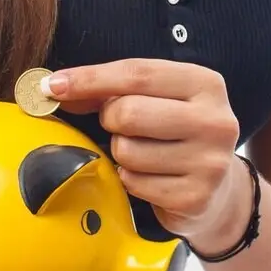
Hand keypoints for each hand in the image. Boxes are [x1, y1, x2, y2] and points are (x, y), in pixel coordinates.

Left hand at [47, 59, 252, 253]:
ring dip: (120, 153)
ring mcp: (209, 162)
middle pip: (128, 112)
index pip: (137, 73)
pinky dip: (129, 179)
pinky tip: (150, 177)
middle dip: (110, 120)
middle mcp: (215, 120)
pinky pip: (133, 183)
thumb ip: (111, 89)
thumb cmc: (174, 133)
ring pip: (126, 151)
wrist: (219, 188)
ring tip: (143, 153)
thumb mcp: (156, 99)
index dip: (90, 78)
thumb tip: (54, 88)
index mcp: (206, 84)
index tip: (52, 85)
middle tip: (120, 126)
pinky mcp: (195, 197)